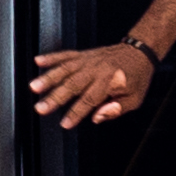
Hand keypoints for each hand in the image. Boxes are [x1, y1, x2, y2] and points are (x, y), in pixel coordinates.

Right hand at [29, 39, 156, 126]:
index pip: (89, 100)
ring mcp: (88, 61)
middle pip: (72, 85)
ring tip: (34, 87)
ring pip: (65, 69)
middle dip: (55, 98)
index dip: (76, 113)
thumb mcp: (135, 99)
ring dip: (48, 78)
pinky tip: (38, 61)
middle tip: (41, 108)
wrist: (140, 51)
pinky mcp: (84, 54)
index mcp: (109, 82)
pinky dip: (51, 57)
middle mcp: (96, 70)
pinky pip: (66, 54)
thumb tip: (97, 117)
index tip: (65, 123)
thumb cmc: (137, 77)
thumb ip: (116, 109)